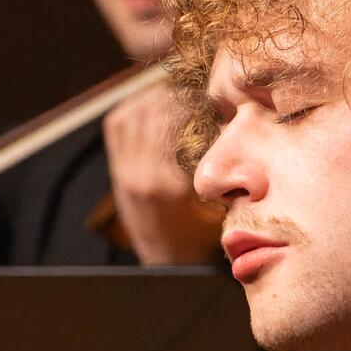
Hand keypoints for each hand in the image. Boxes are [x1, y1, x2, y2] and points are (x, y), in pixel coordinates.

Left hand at [100, 85, 224, 265]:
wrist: (164, 255)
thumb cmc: (199, 232)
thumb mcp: (219, 204)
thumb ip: (223, 168)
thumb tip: (236, 123)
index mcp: (169, 186)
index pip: (185, 126)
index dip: (205, 107)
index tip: (221, 103)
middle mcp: (141, 175)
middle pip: (159, 111)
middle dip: (184, 97)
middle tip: (203, 95)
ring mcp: (123, 170)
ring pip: (137, 110)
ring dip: (160, 97)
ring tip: (182, 96)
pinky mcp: (115, 165)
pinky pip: (119, 120)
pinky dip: (137, 105)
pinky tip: (155, 104)